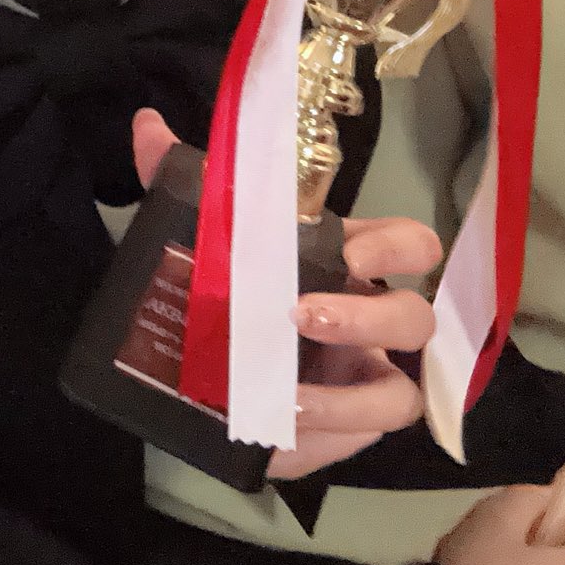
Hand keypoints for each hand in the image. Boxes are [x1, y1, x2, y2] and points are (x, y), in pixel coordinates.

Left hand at [130, 108, 440, 479]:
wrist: (195, 374)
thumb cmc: (220, 292)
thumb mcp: (196, 236)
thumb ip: (177, 181)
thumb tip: (148, 125)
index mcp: (346, 265)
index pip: (409, 245)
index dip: (399, 246)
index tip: (355, 253)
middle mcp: (369, 322)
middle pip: (415, 317)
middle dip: (368, 317)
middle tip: (303, 315)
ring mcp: (363, 381)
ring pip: (400, 393)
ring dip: (349, 395)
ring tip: (290, 391)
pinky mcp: (345, 430)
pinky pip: (358, 439)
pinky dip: (326, 432)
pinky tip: (283, 422)